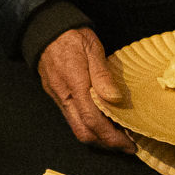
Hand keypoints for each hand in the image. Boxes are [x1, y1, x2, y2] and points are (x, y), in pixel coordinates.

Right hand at [36, 26, 134, 150]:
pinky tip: (103, 122)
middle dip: (106, 144)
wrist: (45, 29)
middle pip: (84, 133)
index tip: (129, 144)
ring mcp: (58, 98)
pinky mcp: (57, 97)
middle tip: (126, 145)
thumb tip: (115, 99)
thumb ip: (102, 75)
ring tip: (117, 136)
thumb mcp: (92, 48)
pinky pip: (72, 119)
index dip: (112, 137)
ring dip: (98, 137)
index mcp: (75, 85)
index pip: (93, 121)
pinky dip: (89, 127)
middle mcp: (64, 96)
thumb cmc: (72, 36)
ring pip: (77, 129)